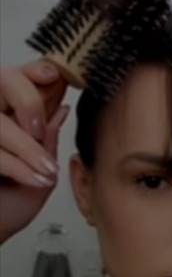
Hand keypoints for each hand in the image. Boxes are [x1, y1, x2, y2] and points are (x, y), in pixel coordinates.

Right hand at [0, 61, 68, 243]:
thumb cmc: (11, 206)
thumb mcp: (42, 171)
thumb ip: (46, 140)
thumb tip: (60, 109)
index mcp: (9, 115)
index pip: (17, 78)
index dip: (34, 71)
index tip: (52, 74)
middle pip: (2, 80)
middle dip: (27, 99)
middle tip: (39, 125)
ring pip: (0, 124)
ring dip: (27, 148)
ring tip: (46, 171)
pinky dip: (16, 166)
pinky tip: (36, 179)